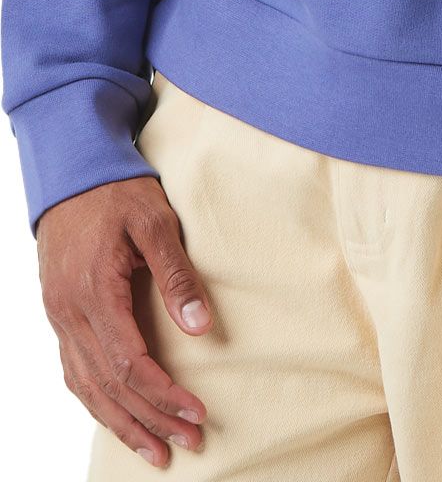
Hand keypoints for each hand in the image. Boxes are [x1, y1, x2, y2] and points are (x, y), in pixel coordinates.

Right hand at [37, 177, 211, 467]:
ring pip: (87, 386)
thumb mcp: (155, 221)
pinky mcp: (60, 314)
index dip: (163, 394)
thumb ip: (177, 275)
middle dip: (149, 420)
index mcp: (94, 292)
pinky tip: (118, 416)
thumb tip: (200, 328)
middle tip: (188, 443)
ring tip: (156, 450)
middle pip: (109, 385)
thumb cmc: (117, 192)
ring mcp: (59, 317)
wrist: (72, 172)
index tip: (196, 413)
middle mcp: (70, 314)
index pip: (129, 363)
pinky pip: (74, 371)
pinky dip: (97, 401)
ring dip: (122, 422)